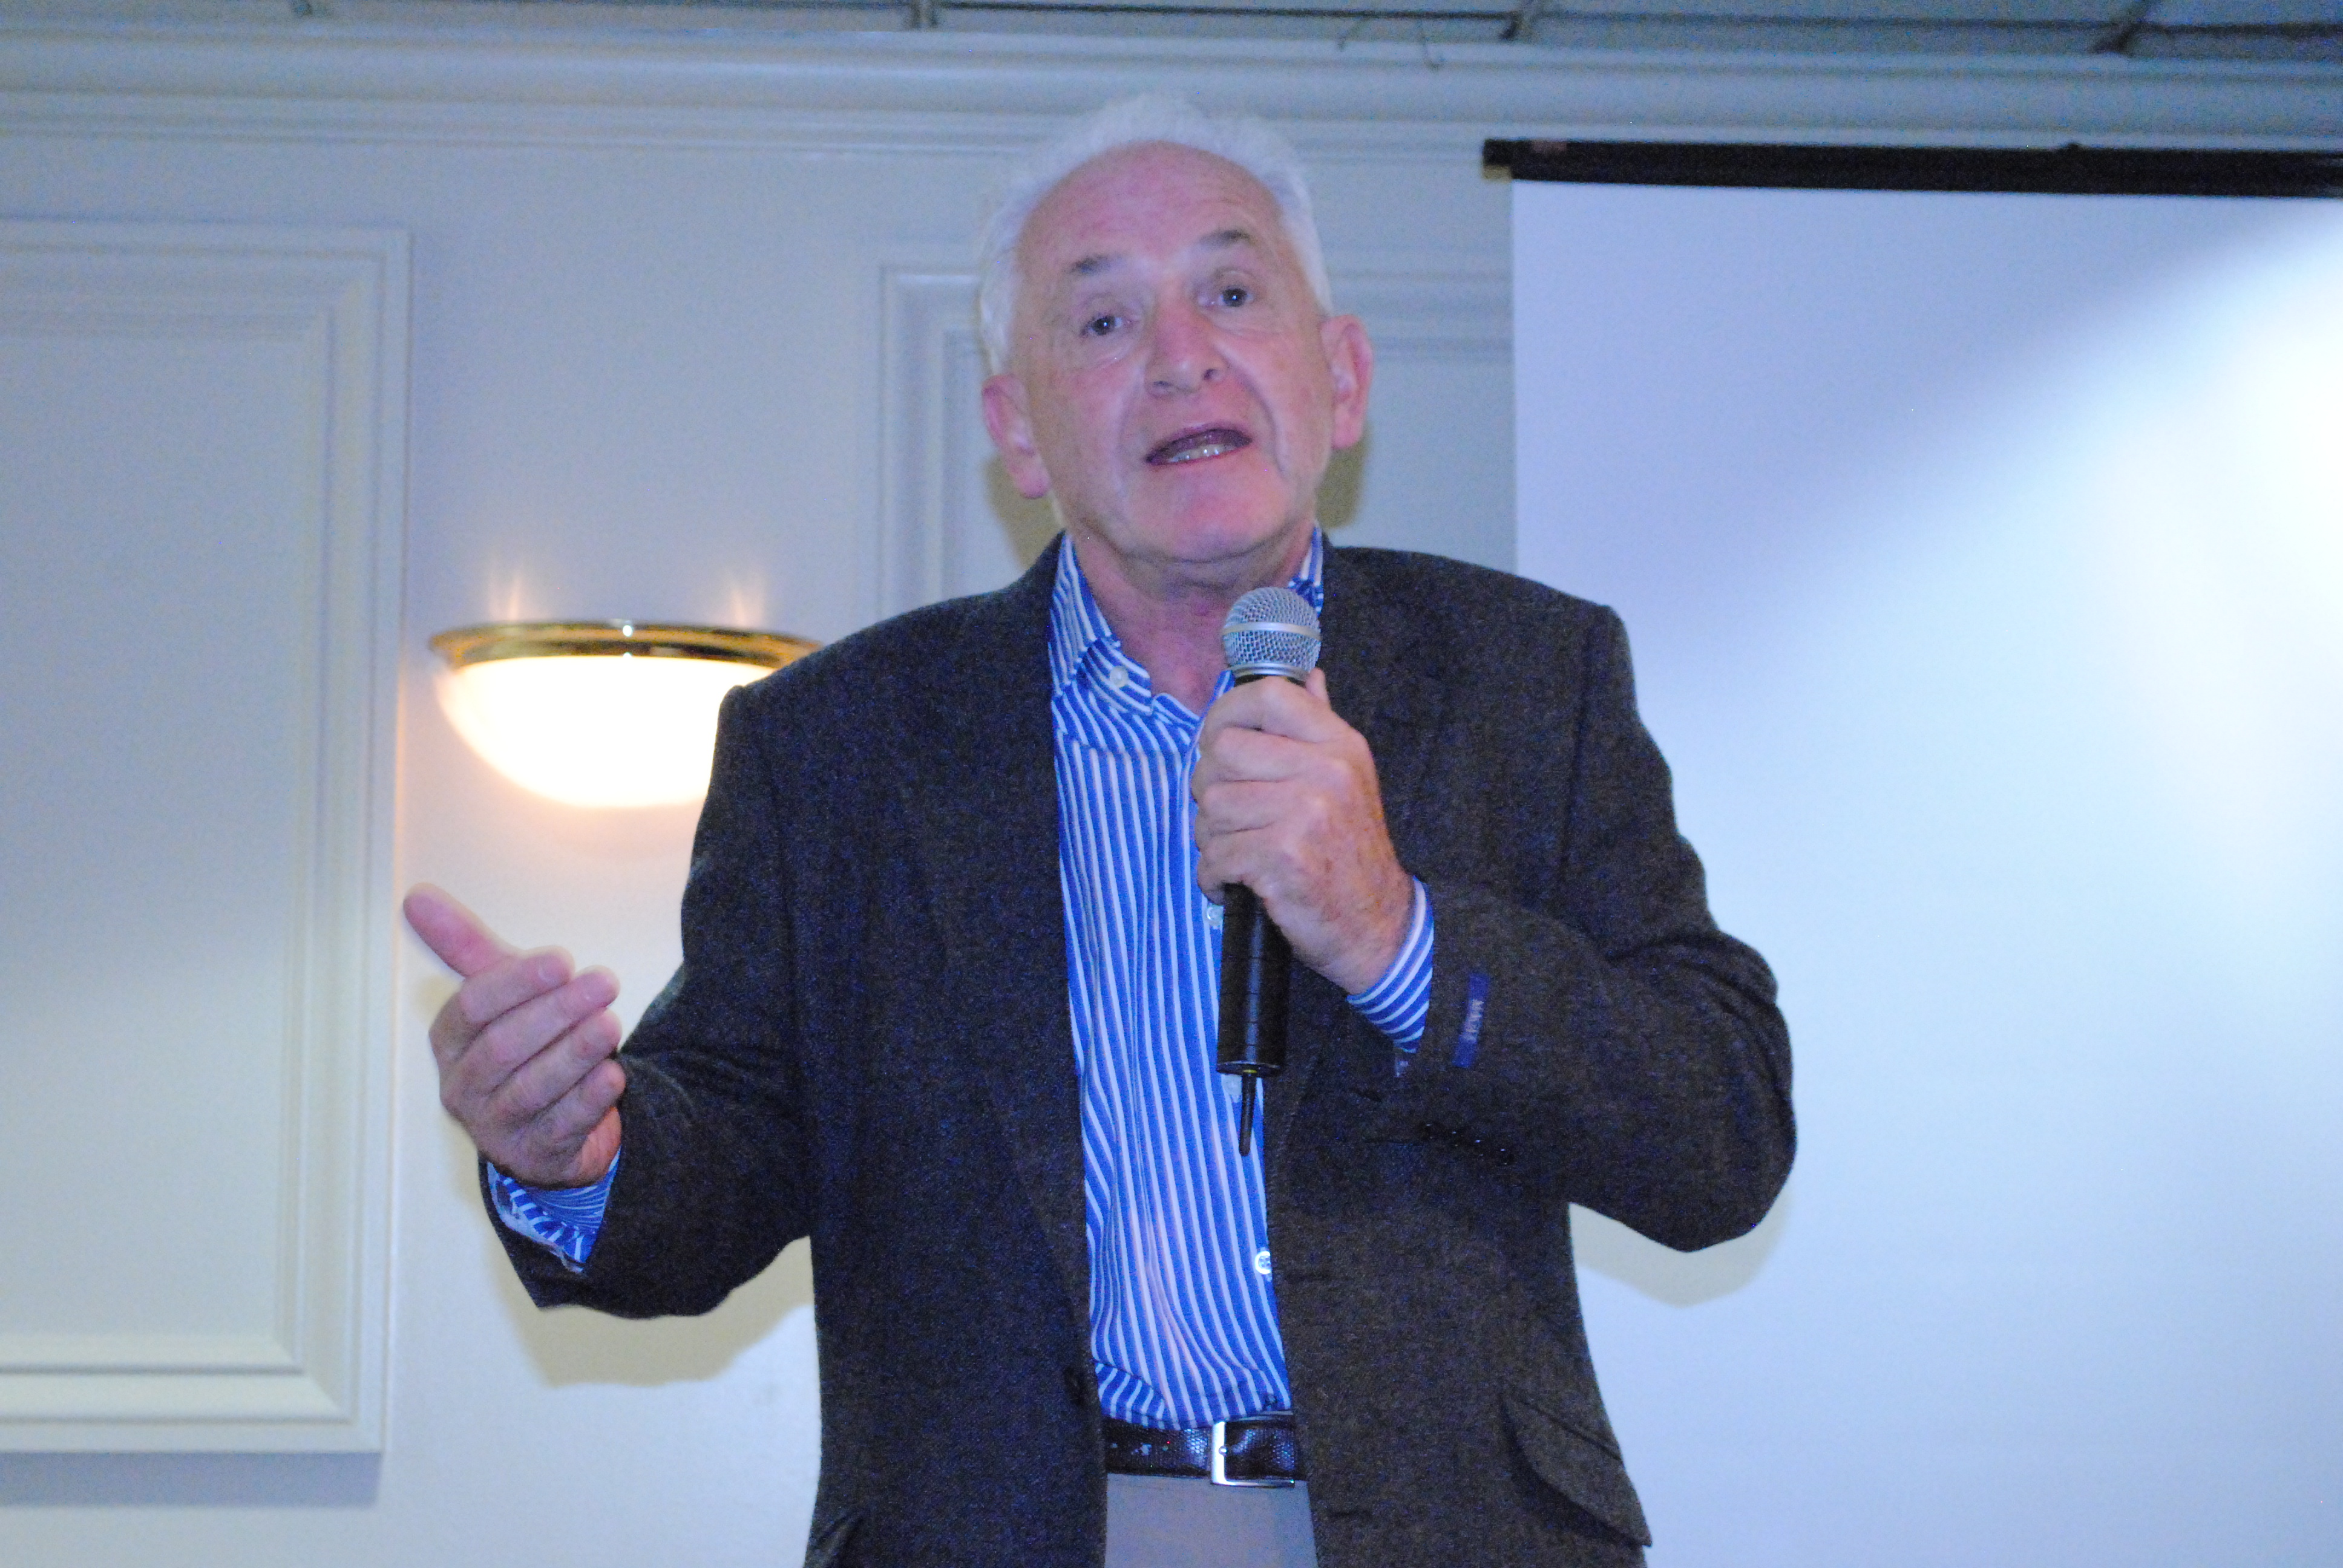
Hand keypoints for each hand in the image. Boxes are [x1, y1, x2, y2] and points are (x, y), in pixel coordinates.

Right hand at [404, 883, 624, 1187]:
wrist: (554, 1121)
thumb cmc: (525, 1044)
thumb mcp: (501, 993)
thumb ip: (467, 947)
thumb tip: (416, 896)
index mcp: (449, 1042)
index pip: (472, 1007)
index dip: (516, 983)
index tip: (564, 959)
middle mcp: (463, 1087)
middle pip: (503, 1048)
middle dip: (556, 1012)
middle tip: (605, 981)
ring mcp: (494, 1127)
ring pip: (532, 1089)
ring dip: (574, 1053)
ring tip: (611, 1024)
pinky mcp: (533, 1157)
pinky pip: (560, 1127)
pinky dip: (588, 1099)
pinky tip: (613, 1075)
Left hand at [1192, 669, 1414, 994]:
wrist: (1377, 925)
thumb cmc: (1349, 851)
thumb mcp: (1347, 778)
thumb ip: (1319, 725)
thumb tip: (1307, 675)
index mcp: (1338, 744)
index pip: (1267, 695)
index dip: (1225, 712)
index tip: (1215, 740)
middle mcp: (1325, 771)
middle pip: (1222, 752)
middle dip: (1209, 788)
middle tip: (1228, 817)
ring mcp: (1305, 813)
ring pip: (1212, 806)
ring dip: (1211, 838)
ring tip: (1238, 853)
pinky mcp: (1284, 858)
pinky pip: (1215, 855)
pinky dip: (1213, 877)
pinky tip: (1234, 884)